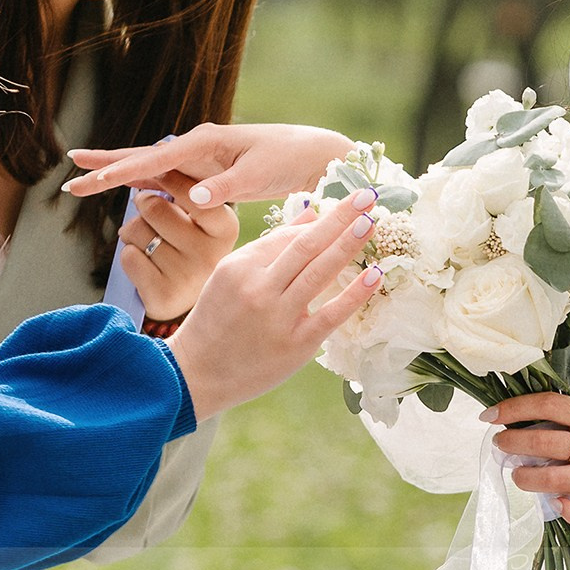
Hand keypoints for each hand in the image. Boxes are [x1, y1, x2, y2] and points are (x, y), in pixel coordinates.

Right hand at [64, 122, 355, 206]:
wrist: (313, 155)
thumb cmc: (288, 160)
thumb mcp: (258, 175)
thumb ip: (223, 188)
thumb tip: (189, 198)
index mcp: (204, 143)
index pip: (152, 160)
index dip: (119, 172)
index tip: (90, 178)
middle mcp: (197, 146)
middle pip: (142, 158)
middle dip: (106, 166)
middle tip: (70, 174)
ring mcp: (200, 157)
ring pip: (150, 167)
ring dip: (119, 173)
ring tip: (84, 178)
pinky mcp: (208, 170)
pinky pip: (167, 177)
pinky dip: (144, 182)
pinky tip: (126, 187)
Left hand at [115, 171, 240, 320]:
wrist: (188, 299)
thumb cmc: (188, 247)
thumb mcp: (197, 218)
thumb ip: (184, 190)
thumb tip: (160, 150)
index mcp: (226, 227)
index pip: (188, 190)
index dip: (165, 177)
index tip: (155, 169)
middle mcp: (212, 252)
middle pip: (153, 206)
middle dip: (142, 206)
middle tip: (150, 215)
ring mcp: (189, 275)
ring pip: (134, 230)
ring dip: (131, 232)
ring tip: (148, 241)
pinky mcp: (165, 295)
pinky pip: (128, 257)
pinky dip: (128, 256)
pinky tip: (145, 264)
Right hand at [165, 186, 380, 419]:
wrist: (196, 373)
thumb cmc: (217, 320)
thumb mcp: (232, 276)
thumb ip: (271, 246)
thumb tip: (311, 214)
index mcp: (241, 267)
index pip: (288, 237)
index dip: (322, 218)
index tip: (349, 202)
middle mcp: (258, 288)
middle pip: (306, 246)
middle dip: (340, 217)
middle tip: (368, 195)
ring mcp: (277, 317)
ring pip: (318, 273)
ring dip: (348, 244)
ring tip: (371, 222)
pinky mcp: (295, 345)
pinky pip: (330, 315)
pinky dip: (353, 294)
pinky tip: (373, 274)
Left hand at [487, 393, 569, 527]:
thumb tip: (528, 420)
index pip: (550, 406)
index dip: (516, 408)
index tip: (491, 414)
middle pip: (548, 444)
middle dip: (514, 444)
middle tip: (500, 444)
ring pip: (558, 481)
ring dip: (528, 478)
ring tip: (517, 474)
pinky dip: (568, 512)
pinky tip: (556, 504)